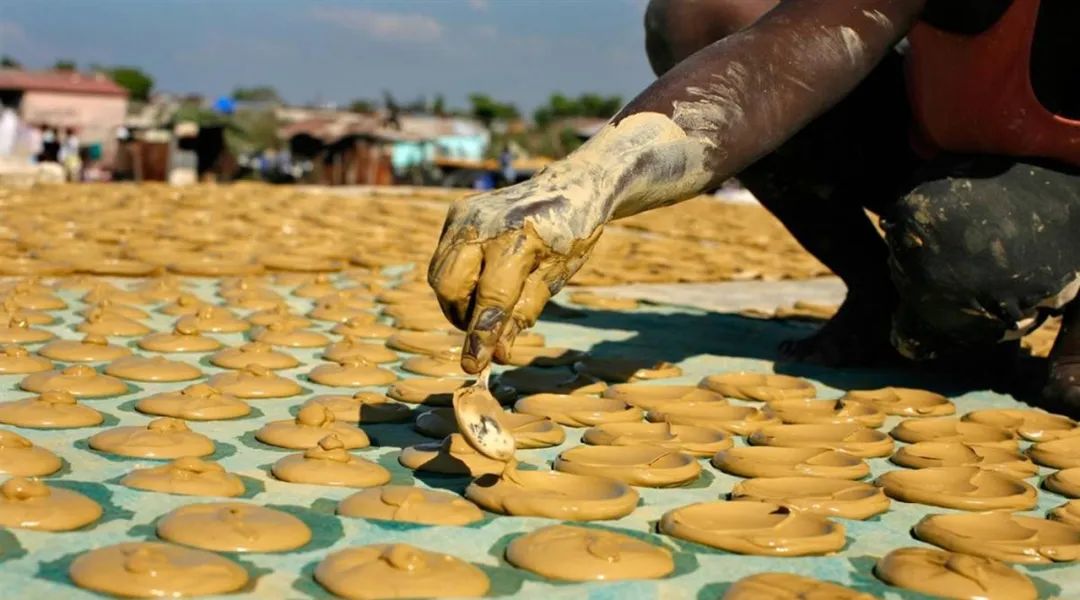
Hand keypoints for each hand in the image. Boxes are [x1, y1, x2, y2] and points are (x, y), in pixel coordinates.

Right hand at [428, 169, 605, 373]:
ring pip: (439, 275)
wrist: (569, 186)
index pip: (491, 298)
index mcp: (519, 239)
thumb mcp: (554, 279)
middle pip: (449, 286)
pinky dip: (458, 278)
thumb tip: (496, 354)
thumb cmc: (567, 237)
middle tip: (485, 329)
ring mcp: (465, 215)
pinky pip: (443, 258)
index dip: (480, 335)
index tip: (473, 366)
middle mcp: (484, 223)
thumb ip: (523, 314)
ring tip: (487, 303)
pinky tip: (483, 276)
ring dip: (457, 301)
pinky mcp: (456, 212)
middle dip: (462, 317)